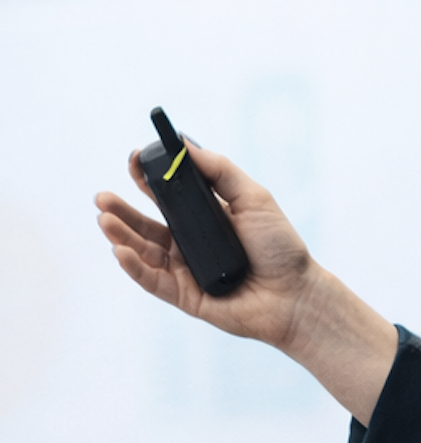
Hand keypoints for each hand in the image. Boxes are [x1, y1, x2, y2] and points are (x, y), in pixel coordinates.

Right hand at [95, 141, 316, 351]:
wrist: (296, 293)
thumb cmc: (281, 246)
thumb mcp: (254, 198)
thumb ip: (220, 172)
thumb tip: (185, 145)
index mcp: (204, 218)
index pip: (167, 197)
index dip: (146, 180)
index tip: (133, 160)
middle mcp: (189, 243)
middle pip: (146, 224)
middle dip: (122, 210)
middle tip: (102, 197)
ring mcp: (184, 270)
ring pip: (143, 251)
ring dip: (121, 234)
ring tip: (105, 219)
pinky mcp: (185, 296)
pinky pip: (153, 281)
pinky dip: (134, 267)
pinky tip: (120, 250)